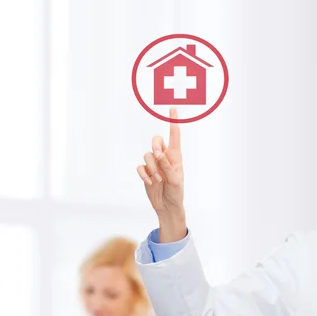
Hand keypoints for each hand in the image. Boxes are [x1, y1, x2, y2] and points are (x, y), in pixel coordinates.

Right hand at [137, 107, 185, 235]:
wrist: (167, 206)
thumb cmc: (176, 193)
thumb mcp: (176, 181)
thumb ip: (168, 166)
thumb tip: (158, 153)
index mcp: (176, 157)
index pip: (174, 136)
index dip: (173, 122)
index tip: (173, 109)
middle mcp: (164, 157)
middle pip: (156, 140)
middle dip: (155, 147)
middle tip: (159, 158)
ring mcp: (154, 164)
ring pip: (147, 155)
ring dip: (152, 168)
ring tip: (158, 180)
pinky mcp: (145, 172)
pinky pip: (140, 167)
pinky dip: (144, 174)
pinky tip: (150, 182)